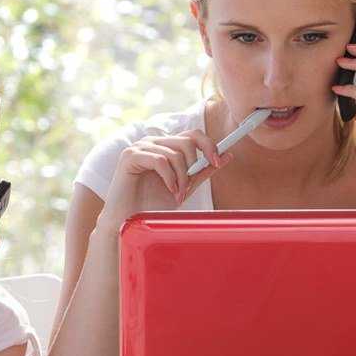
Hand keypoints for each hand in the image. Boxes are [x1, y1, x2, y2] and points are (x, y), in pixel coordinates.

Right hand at [96, 129, 233, 233]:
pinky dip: (169, 178)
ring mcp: (140, 147)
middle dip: (194, 166)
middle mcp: (153, 142)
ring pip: (175, 153)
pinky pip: (160, 160)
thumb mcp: (184, 186)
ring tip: (177, 194)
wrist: (128, 221)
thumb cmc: (152, 205)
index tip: (219, 161)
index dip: (209, 145)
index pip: (193, 134)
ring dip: (182, 178)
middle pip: (187, 140)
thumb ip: (202, 171)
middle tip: (188, 188)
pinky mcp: (130, 156)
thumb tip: (228, 155)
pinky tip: (169, 190)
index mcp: (165, 146)